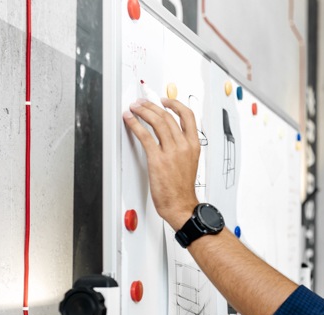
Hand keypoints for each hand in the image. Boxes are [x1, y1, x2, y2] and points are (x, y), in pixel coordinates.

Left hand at [122, 98, 200, 229]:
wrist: (180, 205)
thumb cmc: (182, 189)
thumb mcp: (189, 162)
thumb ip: (182, 147)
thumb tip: (170, 135)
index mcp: (194, 145)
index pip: (188, 116)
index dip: (175, 104)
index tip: (165, 100)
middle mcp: (184, 145)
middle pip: (168, 116)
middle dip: (152, 105)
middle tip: (143, 103)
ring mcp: (171, 152)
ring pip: (157, 122)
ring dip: (143, 111)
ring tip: (134, 108)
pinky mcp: (157, 159)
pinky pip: (145, 136)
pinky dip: (135, 125)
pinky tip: (129, 120)